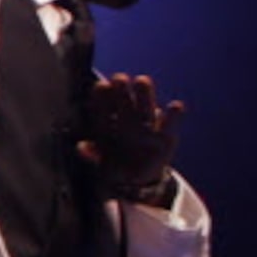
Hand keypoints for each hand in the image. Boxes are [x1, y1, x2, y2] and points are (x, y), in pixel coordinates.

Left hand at [79, 72, 185, 198]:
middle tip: (119, 77)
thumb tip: (81, 147)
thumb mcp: (101, 162)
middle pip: (125, 104)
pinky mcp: (166, 139)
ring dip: (144, 95)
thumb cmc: (114, 165)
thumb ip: (92, 154)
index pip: (104, 109)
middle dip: (121, 90)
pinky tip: (175, 105)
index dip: (102, 98)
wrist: (137, 179)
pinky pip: (170, 126)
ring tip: (141, 80)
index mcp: (109, 127)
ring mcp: (147, 129)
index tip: (101, 86)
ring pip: (145, 109)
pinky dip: (173, 116)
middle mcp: (128, 123)